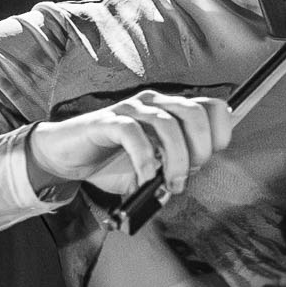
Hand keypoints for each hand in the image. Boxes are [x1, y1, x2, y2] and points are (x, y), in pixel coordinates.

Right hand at [28, 91, 233, 198]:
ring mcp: (129, 109)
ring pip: (167, 124)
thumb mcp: (151, 168)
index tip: (206, 161)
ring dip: (175, 160)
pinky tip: (144, 177)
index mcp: (169, 109)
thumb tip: (190, 173)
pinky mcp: (106, 121)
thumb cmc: (109, 161)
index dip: (219, 134)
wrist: (66, 158)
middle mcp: (152, 103)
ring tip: (168, 183)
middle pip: (195, 113)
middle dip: (199, 149)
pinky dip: (145, 159)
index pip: (212, 107)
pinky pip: (133, 134)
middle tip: (185, 176)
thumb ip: (173, 167)